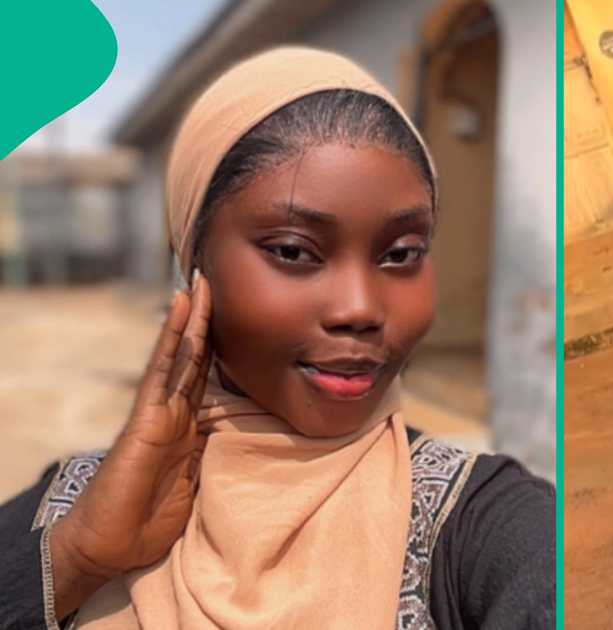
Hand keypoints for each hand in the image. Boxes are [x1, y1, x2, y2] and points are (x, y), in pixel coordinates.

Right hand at [50, 273, 211, 615]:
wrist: (108, 544)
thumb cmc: (149, 520)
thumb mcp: (197, 484)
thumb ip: (215, 456)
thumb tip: (245, 441)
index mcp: (189, 427)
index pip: (208, 379)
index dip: (222, 348)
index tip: (240, 317)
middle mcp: (174, 411)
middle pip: (196, 357)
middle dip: (207, 321)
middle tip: (218, 282)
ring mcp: (159, 410)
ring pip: (181, 354)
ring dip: (191, 317)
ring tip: (201, 282)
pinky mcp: (147, 417)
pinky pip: (164, 369)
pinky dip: (172, 336)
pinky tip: (179, 308)